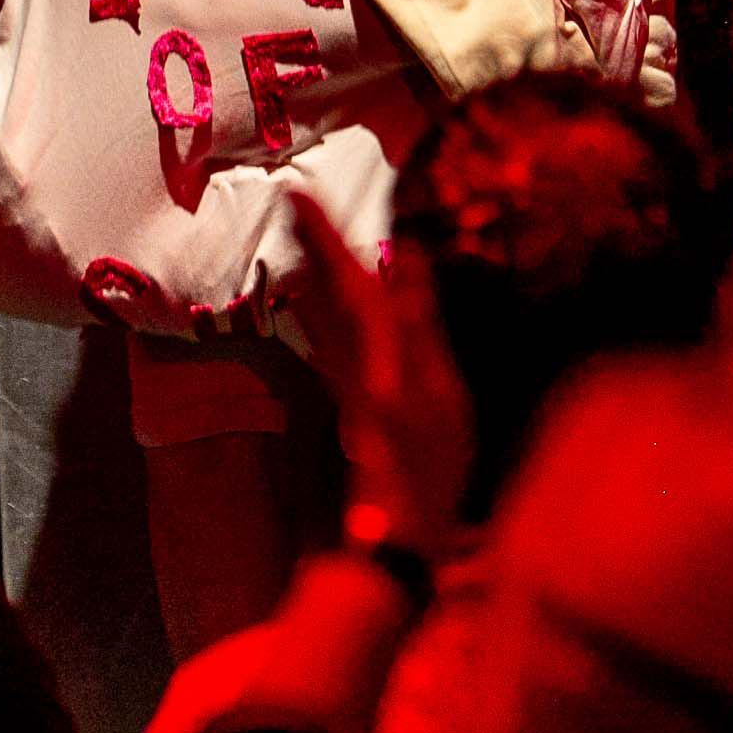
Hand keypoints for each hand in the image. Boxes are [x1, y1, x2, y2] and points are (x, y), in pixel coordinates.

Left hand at [288, 192, 471, 555]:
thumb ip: (419, 318)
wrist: (396, 536)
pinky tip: (314, 298)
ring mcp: (345, 381)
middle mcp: (349, 358)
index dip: (323, 235)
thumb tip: (405, 254)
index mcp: (373, 349)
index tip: (300, 196)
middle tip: (293, 199)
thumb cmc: (429, 464)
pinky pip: (328, 337)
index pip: (346, 277)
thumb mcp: (440, 387)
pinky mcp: (348, 400)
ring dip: (313, 268)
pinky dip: (321, 306)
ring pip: (322, 312)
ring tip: (302, 232)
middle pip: (326, 290)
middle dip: (311, 243)